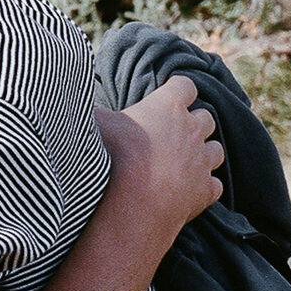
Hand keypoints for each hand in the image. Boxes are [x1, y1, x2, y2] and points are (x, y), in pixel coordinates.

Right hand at [96, 79, 223, 239]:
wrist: (134, 205)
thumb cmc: (114, 157)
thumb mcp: (95, 124)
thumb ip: (93, 110)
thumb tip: (74, 100)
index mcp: (169, 105)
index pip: (186, 85)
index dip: (178, 90)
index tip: (167, 98)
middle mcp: (193, 130)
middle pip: (206, 116)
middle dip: (193, 122)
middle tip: (172, 133)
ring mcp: (203, 162)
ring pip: (216, 150)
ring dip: (204, 152)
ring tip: (184, 159)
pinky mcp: (206, 190)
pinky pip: (215, 183)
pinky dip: (205, 184)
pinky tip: (189, 188)